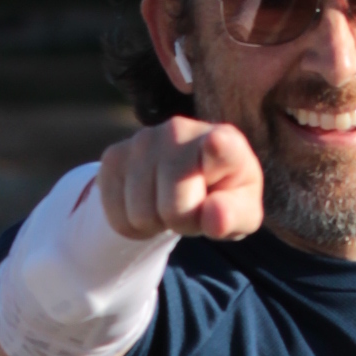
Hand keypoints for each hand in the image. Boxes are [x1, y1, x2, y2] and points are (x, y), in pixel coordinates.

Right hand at [98, 117, 262, 245]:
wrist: (186, 182)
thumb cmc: (222, 199)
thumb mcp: (241, 214)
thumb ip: (234, 216)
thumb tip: (215, 217)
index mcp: (226, 142)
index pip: (221, 145)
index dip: (217, 147)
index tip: (216, 144)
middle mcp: (181, 130)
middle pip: (174, 207)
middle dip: (183, 222)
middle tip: (192, 210)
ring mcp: (143, 139)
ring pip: (141, 215)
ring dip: (156, 224)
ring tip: (170, 205)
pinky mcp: (114, 155)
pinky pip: (116, 215)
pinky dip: (131, 225)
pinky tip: (147, 205)